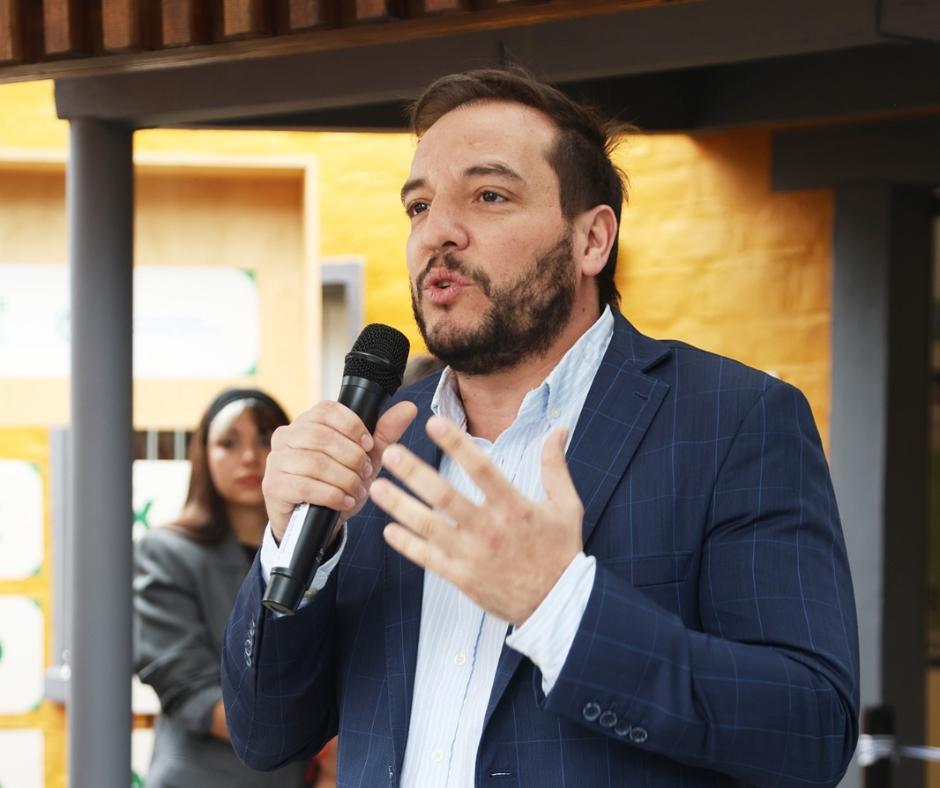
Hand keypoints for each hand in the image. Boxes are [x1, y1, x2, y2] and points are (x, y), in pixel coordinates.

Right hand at [262, 400, 417, 540]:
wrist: (317, 524)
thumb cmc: (339, 484)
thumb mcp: (366, 459)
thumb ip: (385, 433)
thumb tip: (409, 407)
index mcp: (306, 423)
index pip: (326, 410)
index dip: (352, 426)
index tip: (368, 445)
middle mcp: (286, 437)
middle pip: (321, 436)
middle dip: (351, 457)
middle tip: (366, 473)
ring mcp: (276, 462)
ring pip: (315, 462)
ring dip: (344, 479)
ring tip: (357, 491)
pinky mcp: (273, 487)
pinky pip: (304, 486)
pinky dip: (331, 495)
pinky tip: (344, 502)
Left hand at [369, 415, 583, 625]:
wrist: (558, 604)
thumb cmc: (560, 552)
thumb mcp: (566, 506)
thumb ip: (555, 466)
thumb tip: (559, 430)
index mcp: (514, 507)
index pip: (480, 468)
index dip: (456, 444)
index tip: (434, 422)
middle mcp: (489, 529)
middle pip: (444, 496)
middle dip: (414, 473)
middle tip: (390, 453)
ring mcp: (473, 555)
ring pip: (429, 526)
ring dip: (399, 506)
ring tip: (376, 487)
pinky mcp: (463, 578)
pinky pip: (428, 558)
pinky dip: (407, 544)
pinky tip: (388, 529)